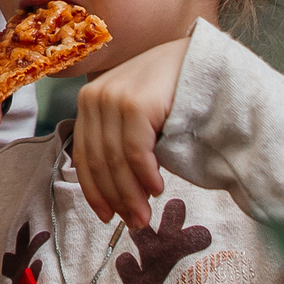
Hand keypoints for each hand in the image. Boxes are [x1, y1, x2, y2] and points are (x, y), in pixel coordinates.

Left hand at [71, 38, 189, 225]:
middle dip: (115, 199)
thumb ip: (117, 141)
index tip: (106, 218)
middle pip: (98, 162)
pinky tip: (158, 188)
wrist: (199, 60)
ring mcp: (114, 97)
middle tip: (134, 224)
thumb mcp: (134, 116)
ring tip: (145, 215)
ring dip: (131, 195)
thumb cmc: (168, 93)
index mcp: (88, 101)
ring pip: (115, 161)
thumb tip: (112, 192)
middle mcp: (94, 97)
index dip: (94, 192)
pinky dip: (145, 176)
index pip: (84, 156)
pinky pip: (135, 151)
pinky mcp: (136, 103)